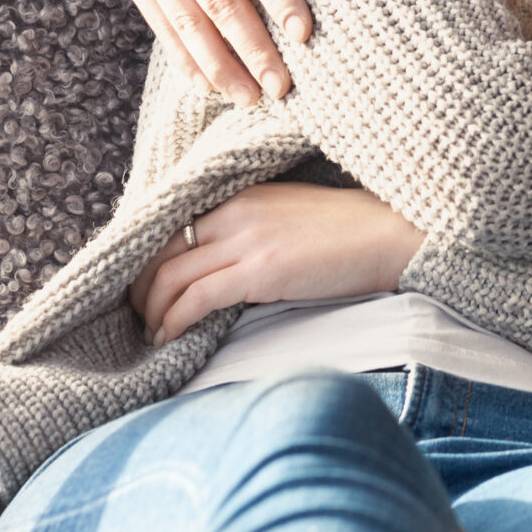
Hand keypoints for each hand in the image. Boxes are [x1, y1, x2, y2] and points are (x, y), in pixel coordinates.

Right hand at [94, 0, 356, 104]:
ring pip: (186, 23)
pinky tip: (209, 85)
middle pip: (218, 3)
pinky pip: (160, 24)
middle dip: (252, 50)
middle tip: (284, 89)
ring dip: (218, 66)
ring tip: (252, 99)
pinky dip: (183, 58)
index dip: (278, 0)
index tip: (305, 36)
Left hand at [132, 183, 423, 342]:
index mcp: (239, 195)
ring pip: (171, 275)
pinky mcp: (260, 270)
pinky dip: (174, 320)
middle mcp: (234, 211)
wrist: (390, 234)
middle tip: (140, 315)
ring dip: (153, 310)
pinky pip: (197, 297)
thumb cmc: (347, 232)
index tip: (145, 285)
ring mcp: (246, 239)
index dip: (149, 259)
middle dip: (141, 288)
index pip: (172, 225)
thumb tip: (219, 262)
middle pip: (161, 250)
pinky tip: (170, 337)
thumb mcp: (286, 215)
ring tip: (152, 333)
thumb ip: (249, 228)